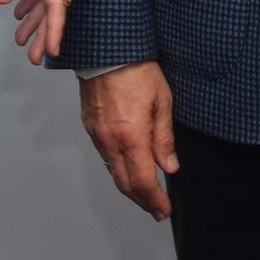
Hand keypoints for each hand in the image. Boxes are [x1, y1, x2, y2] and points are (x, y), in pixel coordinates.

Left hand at [0, 0, 80, 64]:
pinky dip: (37, 1)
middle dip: (45, 32)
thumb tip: (1, 0)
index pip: (58, 3)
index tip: (52, 52)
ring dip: (39, 19)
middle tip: (35, 58)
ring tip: (24, 40)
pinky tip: (22, 12)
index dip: (54, 30)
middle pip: (57, 5)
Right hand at [80, 61, 177, 220]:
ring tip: (145, 193)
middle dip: (142, 201)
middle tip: (155, 209)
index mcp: (131, 135)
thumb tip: (169, 167)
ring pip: (112, 171)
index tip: (163, 210)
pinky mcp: (90, 126)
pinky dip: (118, 168)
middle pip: (125, 184)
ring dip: (129, 186)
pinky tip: (128, 168)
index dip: (154, 200)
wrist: (107, 49)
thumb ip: (164, 138)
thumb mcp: (162, 101)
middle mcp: (110, 140)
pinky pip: (104, 156)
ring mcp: (97, 134)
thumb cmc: (138, 69)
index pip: (143, 181)